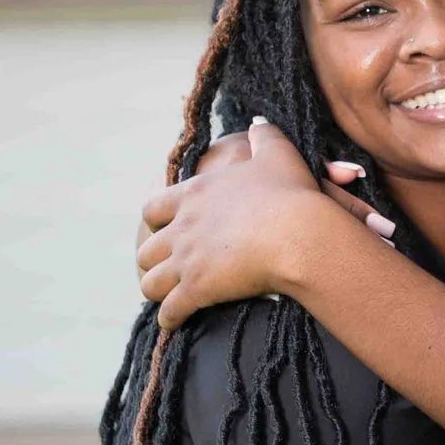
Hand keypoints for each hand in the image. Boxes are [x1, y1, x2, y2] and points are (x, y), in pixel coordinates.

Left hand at [135, 120, 350, 326]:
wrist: (298, 233)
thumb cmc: (290, 193)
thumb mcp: (278, 153)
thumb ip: (264, 135)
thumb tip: (256, 122)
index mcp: (194, 194)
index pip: (153, 207)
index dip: (156, 220)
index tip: (166, 228)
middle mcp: (182, 227)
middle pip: (146, 249)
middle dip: (153, 260)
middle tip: (166, 268)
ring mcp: (186, 260)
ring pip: (149, 281)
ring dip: (157, 290)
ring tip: (167, 298)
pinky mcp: (196, 289)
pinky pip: (170, 311)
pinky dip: (169, 318)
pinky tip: (174, 322)